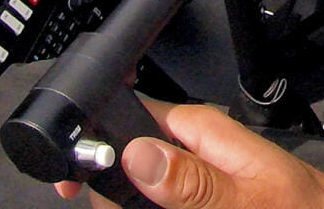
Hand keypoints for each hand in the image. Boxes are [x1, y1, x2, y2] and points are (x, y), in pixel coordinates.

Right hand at [66, 102, 323, 208]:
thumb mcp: (247, 199)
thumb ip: (193, 182)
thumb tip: (138, 156)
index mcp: (198, 131)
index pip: (124, 124)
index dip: (96, 156)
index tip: (77, 187)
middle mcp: (188, 149)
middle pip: (121, 170)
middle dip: (117, 198)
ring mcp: (188, 177)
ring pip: (135, 194)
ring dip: (133, 207)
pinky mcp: (193, 196)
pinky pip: (155, 202)